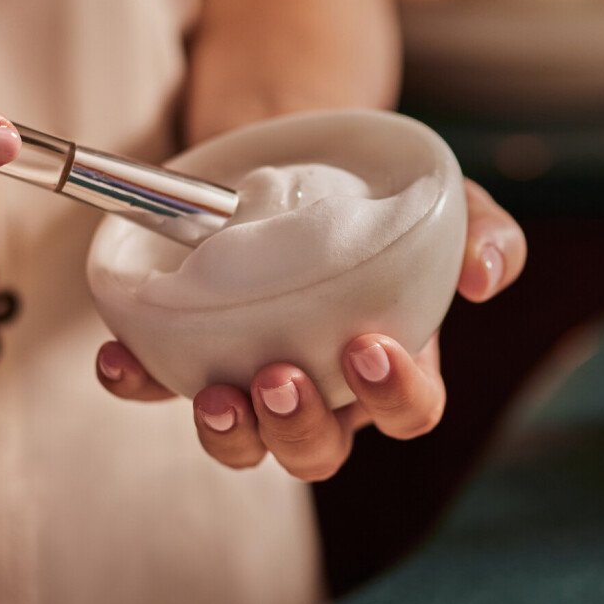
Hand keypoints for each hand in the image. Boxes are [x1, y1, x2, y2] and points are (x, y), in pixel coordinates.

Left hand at [95, 179, 525, 479]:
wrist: (301, 151)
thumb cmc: (383, 198)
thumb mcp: (445, 202)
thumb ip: (486, 233)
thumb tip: (484, 279)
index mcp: (391, 367)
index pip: (408, 413)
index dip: (395, 398)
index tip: (370, 349)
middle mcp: (322, 391)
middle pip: (317, 452)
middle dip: (299, 430)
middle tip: (281, 377)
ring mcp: (250, 379)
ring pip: (244, 446)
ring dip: (228, 434)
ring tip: (215, 393)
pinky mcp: (186, 354)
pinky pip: (158, 386)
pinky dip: (136, 382)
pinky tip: (118, 358)